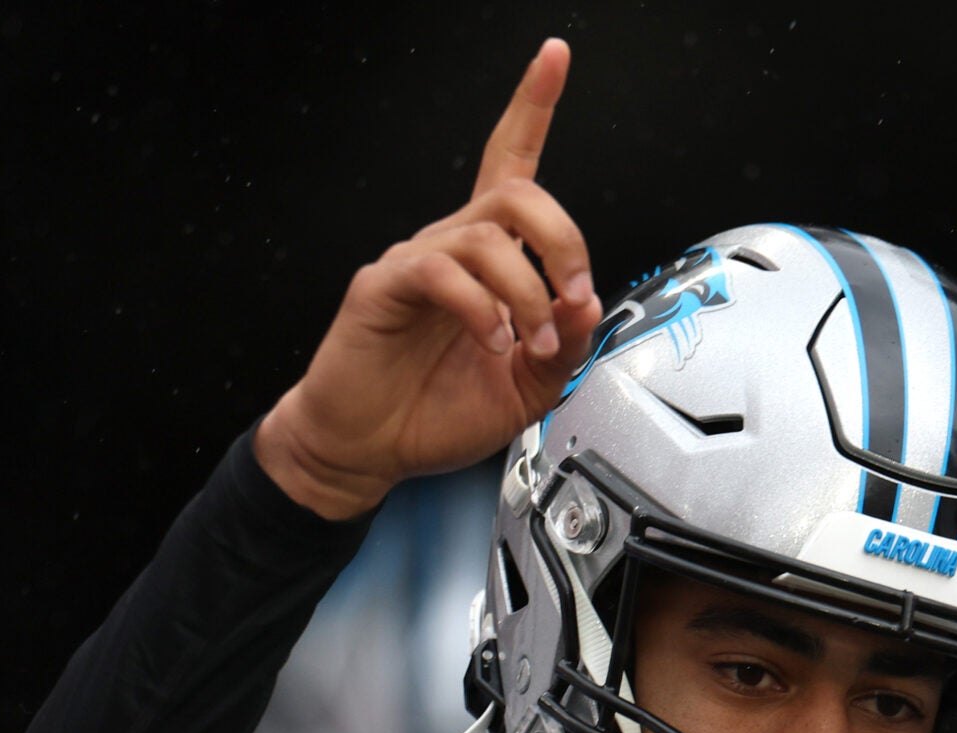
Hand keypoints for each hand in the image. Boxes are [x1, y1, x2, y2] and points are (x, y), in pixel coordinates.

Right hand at [256, 37, 604, 518]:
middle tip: (574, 295)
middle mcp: (453, 248)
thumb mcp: (526, 388)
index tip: (553, 57)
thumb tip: (587, 304)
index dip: (531, 106)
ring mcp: (416, 262)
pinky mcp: (384, 286)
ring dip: (527, 294)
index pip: (512, 162)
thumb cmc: (433, 413)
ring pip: (488, 235)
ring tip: (530, 343)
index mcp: (489, 262)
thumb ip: (566, 345)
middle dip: (563, 241)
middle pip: (519, 193)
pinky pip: (440, 271)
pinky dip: (481, 310)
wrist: (368, 451)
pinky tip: (492, 343)